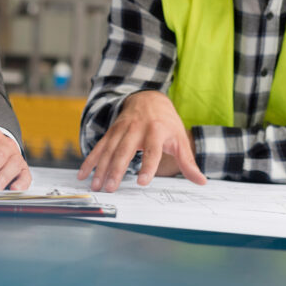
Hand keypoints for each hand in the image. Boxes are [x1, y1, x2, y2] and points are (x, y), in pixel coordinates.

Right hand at [77, 91, 205, 191]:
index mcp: (157, 130)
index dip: (148, 165)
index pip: (153, 150)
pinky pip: (99, 146)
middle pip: (126, 150)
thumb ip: (188, 162)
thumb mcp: (180, 139)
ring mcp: (122, 129)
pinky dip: (90, 160)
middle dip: (117, 169)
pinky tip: (84, 174)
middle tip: (111, 188)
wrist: (148, 98)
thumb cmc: (167, 122)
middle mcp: (138, 128)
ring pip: (110, 149)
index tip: (142, 181)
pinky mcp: (112, 131)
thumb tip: (202, 182)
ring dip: (101, 168)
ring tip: (96, 186)